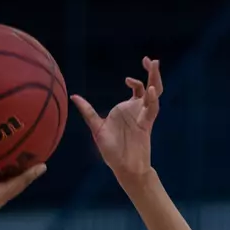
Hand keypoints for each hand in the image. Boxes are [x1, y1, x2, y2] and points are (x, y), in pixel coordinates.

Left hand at [72, 58, 162, 183]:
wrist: (124, 168)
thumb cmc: (112, 150)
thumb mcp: (96, 127)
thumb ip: (88, 111)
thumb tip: (74, 97)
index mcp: (127, 108)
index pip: (137, 88)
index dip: (135, 81)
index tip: (126, 79)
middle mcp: (138, 110)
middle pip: (150, 86)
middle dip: (152, 73)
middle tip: (153, 60)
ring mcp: (143, 116)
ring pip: (155, 94)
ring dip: (156, 80)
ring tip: (155, 66)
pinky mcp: (146, 125)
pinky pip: (152, 109)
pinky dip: (152, 99)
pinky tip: (151, 89)